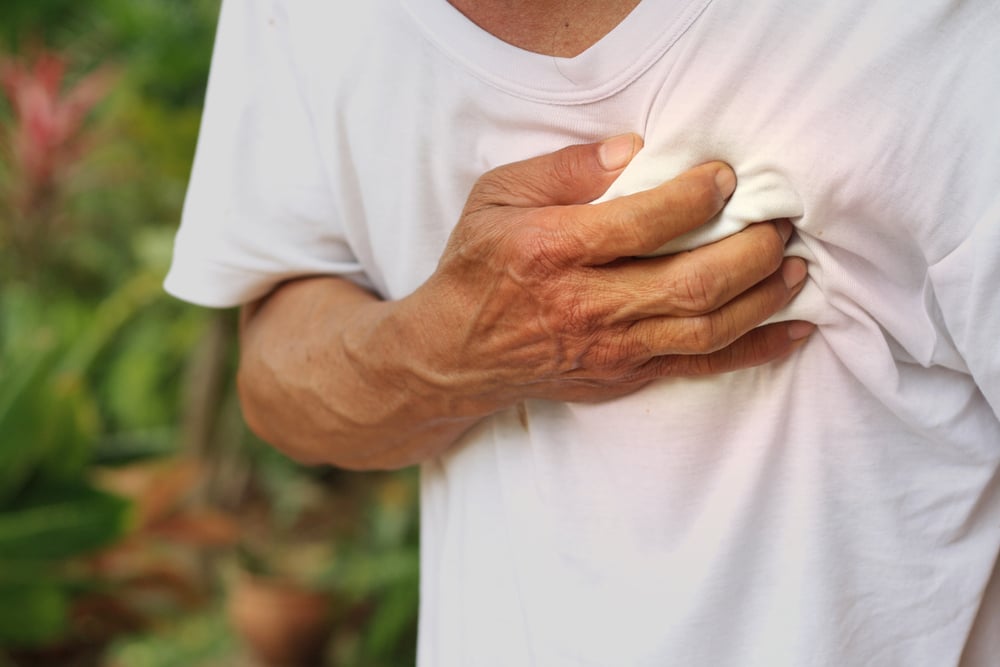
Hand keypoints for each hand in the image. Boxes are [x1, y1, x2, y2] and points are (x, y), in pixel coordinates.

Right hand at [396, 134, 811, 408]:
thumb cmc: (479, 267)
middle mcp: (587, 306)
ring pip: (707, 328)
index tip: (727, 178)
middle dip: (752, 250)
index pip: (645, 222)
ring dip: (764, 296)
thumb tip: (631, 150)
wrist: (456, 353)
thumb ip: (563, 169)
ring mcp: (610, 349)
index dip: (698, 196)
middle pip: (692, 283)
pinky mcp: (624, 376)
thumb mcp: (497, 198)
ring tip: (796, 266)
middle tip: (779, 223)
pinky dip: (755, 350)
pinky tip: (796, 330)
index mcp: (554, 251)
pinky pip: (701, 367)